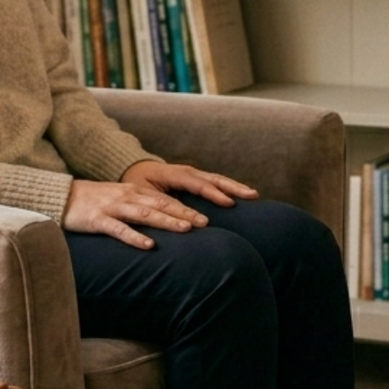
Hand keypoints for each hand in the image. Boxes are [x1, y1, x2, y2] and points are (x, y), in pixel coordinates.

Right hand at [62, 179, 206, 249]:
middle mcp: (127, 197)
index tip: (206, 218)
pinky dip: (135, 237)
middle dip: (184, 213)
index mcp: (133, 191)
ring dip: (166, 221)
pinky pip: (119, 229)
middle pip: (161, 204)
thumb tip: (162, 220)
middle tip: (205, 223)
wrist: (61, 196)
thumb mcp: (119, 200)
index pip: (164, 199)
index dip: (186, 208)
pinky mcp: (98, 220)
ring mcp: (113, 208)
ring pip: (145, 214)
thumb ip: (139, 207)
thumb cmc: (92, 201)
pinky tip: (149, 245)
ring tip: (186, 229)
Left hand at [121, 159, 257, 207]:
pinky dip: (229, 188)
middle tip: (252, 195)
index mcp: (173, 173)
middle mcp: (187, 171)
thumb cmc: (136, 184)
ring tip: (254, 194)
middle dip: (233, 187)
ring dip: (235, 186)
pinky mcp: (196, 179)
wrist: (135, 169)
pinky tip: (242, 195)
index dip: (213, 194)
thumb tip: (177, 220)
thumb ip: (160, 205)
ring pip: (218, 179)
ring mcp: (193, 173)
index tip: (229, 203)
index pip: (197, 184)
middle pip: (213, 179)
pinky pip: (215, 182)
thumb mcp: (144, 195)